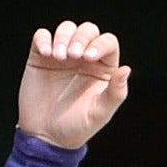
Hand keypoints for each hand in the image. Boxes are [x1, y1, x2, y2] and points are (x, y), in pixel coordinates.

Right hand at [17, 20, 130, 150]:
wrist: (46, 137)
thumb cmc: (76, 127)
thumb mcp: (100, 113)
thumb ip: (116, 93)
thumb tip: (126, 69)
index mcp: (102, 68)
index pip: (107, 42)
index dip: (100, 44)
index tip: (88, 57)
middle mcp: (83, 58)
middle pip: (87, 30)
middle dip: (80, 38)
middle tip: (72, 55)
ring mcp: (62, 56)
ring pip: (66, 29)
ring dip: (62, 37)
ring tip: (57, 57)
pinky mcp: (40, 58)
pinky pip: (42, 37)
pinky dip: (43, 40)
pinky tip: (45, 54)